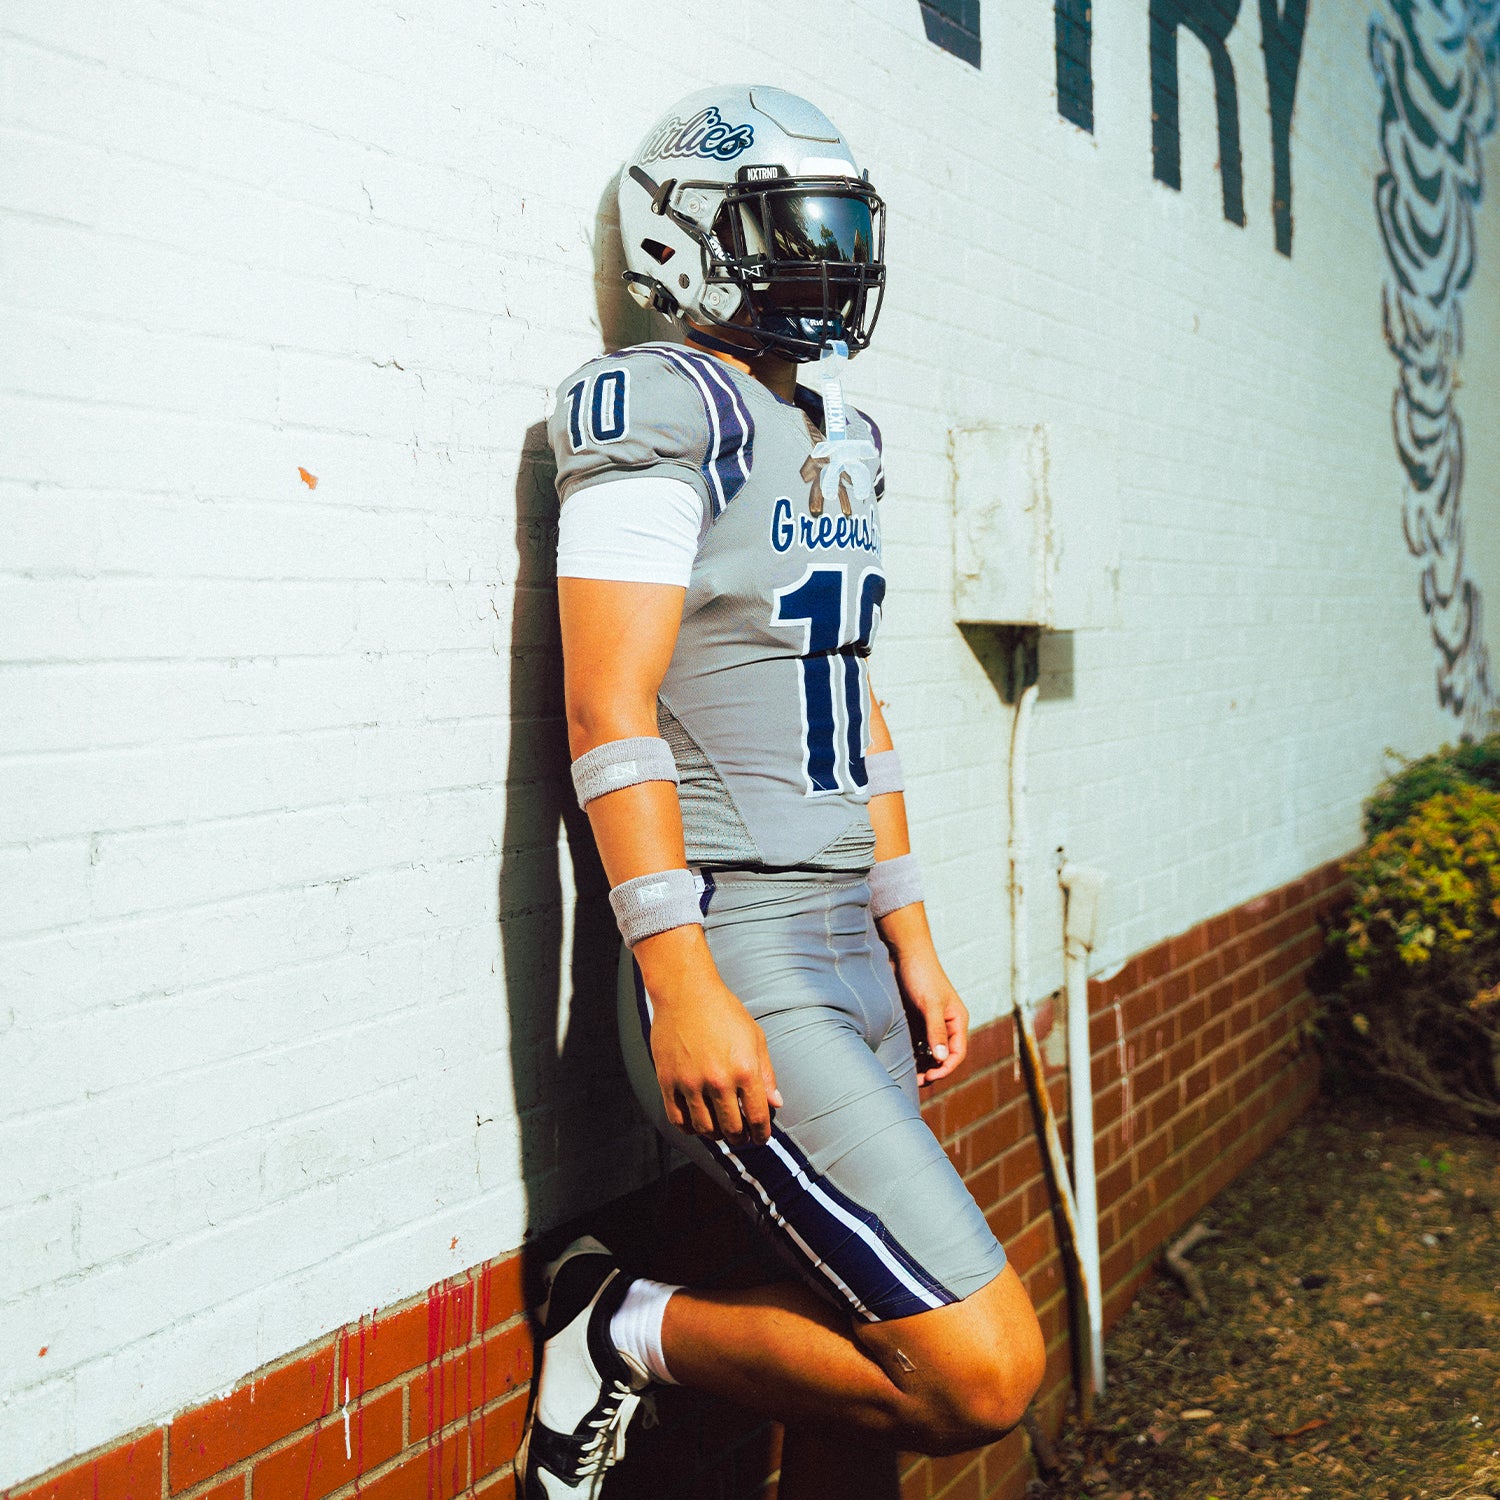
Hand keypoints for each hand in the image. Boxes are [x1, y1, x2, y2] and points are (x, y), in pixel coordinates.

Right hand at [644, 970, 782, 1145]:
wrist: (685, 992)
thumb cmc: (724, 1011)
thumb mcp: (755, 1038)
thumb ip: (766, 1074)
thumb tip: (776, 1104)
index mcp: (744, 1069)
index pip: (758, 1117)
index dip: (761, 1134)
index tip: (760, 1138)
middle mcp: (718, 1080)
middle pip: (732, 1128)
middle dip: (740, 1138)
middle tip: (741, 1137)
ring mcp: (690, 1083)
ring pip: (705, 1128)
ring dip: (716, 1135)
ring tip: (720, 1131)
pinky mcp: (668, 1081)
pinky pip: (678, 1119)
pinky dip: (689, 1129)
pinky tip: (697, 1125)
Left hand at [893, 950, 968, 1086]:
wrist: (905, 954)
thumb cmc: (922, 975)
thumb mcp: (930, 1004)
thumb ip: (935, 1031)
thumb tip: (941, 1059)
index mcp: (957, 1020)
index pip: (957, 1052)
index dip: (946, 1068)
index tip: (930, 1076)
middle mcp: (946, 1024)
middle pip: (944, 1055)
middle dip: (933, 1070)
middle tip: (917, 1081)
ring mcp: (930, 1023)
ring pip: (929, 1051)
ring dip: (922, 1064)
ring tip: (910, 1075)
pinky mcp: (916, 1020)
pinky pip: (917, 1043)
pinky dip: (912, 1054)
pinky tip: (903, 1060)